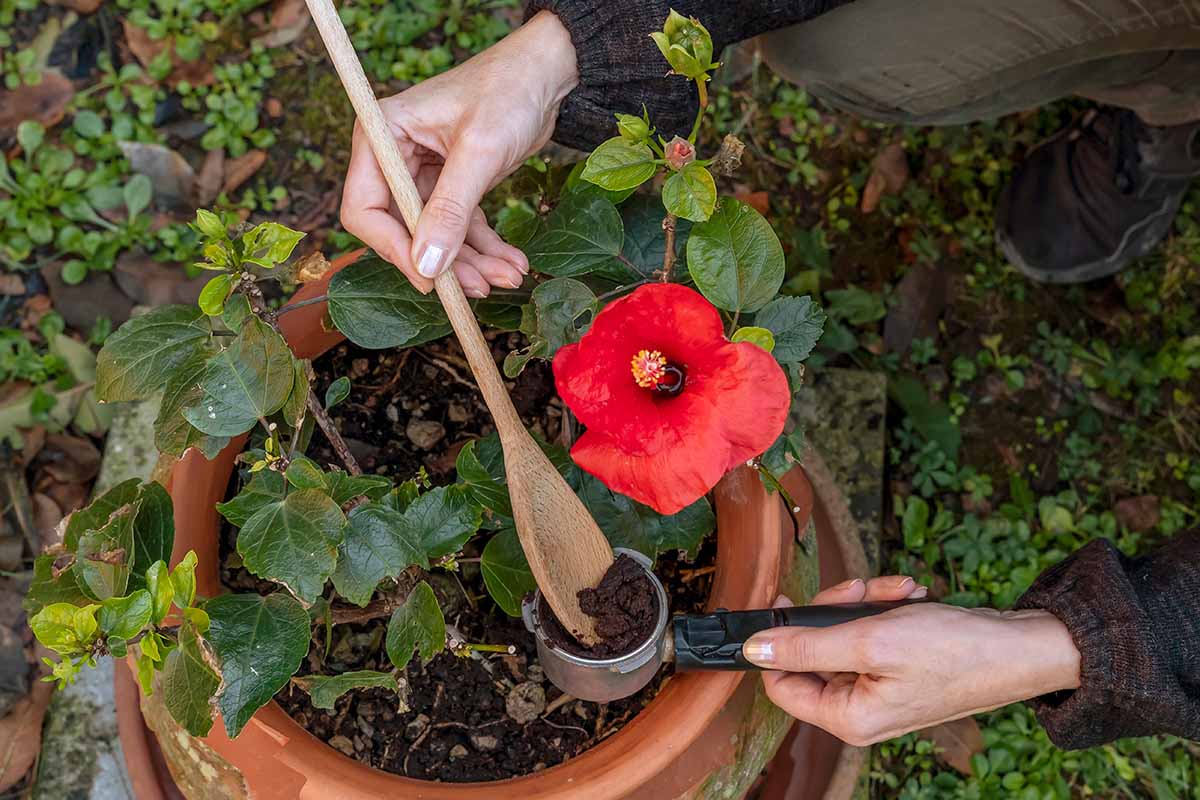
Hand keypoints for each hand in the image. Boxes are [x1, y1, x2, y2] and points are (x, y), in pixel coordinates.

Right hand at [340, 11, 578, 295]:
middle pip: (403, 230)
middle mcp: (395, 157)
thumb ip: (451, 210)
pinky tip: (512, 262)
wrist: (546, 73)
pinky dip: (486, 248)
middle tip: (479, 288)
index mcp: (382, 136)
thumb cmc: (507, 91)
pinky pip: (462, 227)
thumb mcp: (479, 152)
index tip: (429, 278)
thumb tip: (427, 265)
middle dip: (443, 262)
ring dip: (471, 263)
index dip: (393, 249)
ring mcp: (424, 173)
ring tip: (508, 277)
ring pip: (437, 236)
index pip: (366, 209)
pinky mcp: (453, 185)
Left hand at [745, 576, 1080, 744]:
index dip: (778, 639)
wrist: (1020, 647)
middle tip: (858, 590)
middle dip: (835, 610)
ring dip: (863, 603)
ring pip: (842, 633)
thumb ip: (807, 645)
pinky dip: (883, 608)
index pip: (780, 683)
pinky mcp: (896, 668)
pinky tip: (907, 595)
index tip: (788, 598)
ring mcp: (878, 688)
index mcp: (847, 717)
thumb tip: (753, 651)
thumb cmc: (956, 651)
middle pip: (812, 650)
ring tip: (896, 591)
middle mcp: (859, 709)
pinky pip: (869, 631)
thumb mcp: (870, 640)